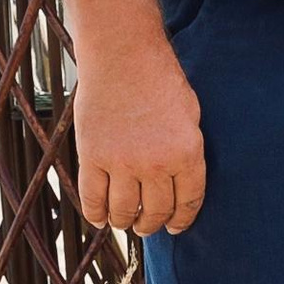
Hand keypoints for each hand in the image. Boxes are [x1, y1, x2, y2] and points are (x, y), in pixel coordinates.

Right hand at [74, 42, 205, 237]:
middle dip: (152, 224)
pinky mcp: (92, 156)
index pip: (187, 202)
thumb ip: (187, 152)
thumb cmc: (160, 80)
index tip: (176, 227)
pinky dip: (96, 214)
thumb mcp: (190, 116)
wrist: (123, 55)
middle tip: (148, 227)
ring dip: (125, 222)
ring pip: (123, 211)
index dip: (182, 220)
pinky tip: (100, 217)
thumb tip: (180, 184)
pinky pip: (92, 198)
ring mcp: (121, 162)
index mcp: (187, 153)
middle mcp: (156, 163)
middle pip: (155, 211)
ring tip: (125, 222)